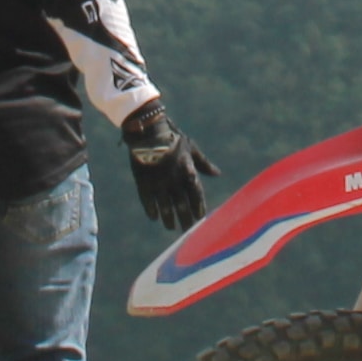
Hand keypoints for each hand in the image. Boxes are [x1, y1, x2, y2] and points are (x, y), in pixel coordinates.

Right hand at [119, 102, 215, 232]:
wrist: (148, 129)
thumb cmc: (173, 137)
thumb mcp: (191, 148)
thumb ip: (204, 164)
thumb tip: (218, 174)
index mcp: (188, 171)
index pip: (196, 195)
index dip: (199, 208)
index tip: (201, 219)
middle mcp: (175, 179)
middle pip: (182, 205)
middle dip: (186, 219)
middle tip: (188, 231)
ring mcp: (159, 182)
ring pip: (166, 206)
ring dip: (169, 218)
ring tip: (171, 227)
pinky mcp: (143, 181)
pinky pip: (148, 200)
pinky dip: (152, 209)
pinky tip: (154, 218)